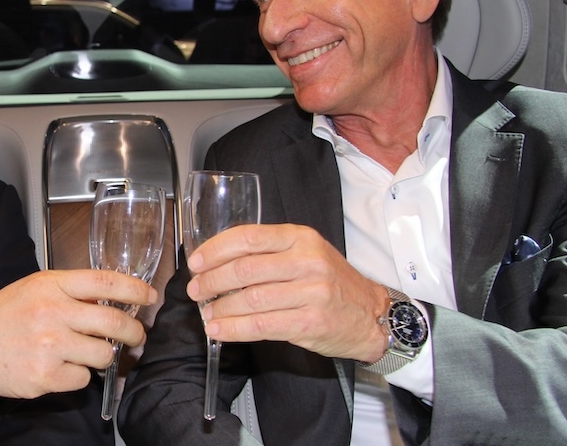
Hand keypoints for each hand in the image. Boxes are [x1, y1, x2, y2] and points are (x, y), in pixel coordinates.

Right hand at [0, 269, 156, 398]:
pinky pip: (83, 379)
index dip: (135, 289)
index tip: (149, 295)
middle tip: (137, 335)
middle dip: (134, 331)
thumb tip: (113, 298)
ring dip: (103, 356)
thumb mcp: (35, 288)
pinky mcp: (45, 376)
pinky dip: (78, 376)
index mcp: (51, 285)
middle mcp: (52, 313)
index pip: (105, 282)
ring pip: (104, 355)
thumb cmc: (2, 316)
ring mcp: (49, 346)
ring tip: (88, 352)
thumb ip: (71, 290)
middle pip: (114, 322)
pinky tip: (60, 367)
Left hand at [185, 223, 389, 361]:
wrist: (371, 315)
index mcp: (300, 238)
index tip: (196, 262)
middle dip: (212, 281)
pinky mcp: (310, 322)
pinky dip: (235, 329)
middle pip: (245, 269)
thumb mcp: (307, 253)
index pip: (248, 237)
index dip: (216, 250)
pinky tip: (220, 330)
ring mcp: (311, 292)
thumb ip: (270, 253)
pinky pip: (261, 325)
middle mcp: (306, 261)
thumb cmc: (333, 283)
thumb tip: (219, 263)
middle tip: (196, 290)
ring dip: (220, 308)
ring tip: (206, 314)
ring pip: (250, 299)